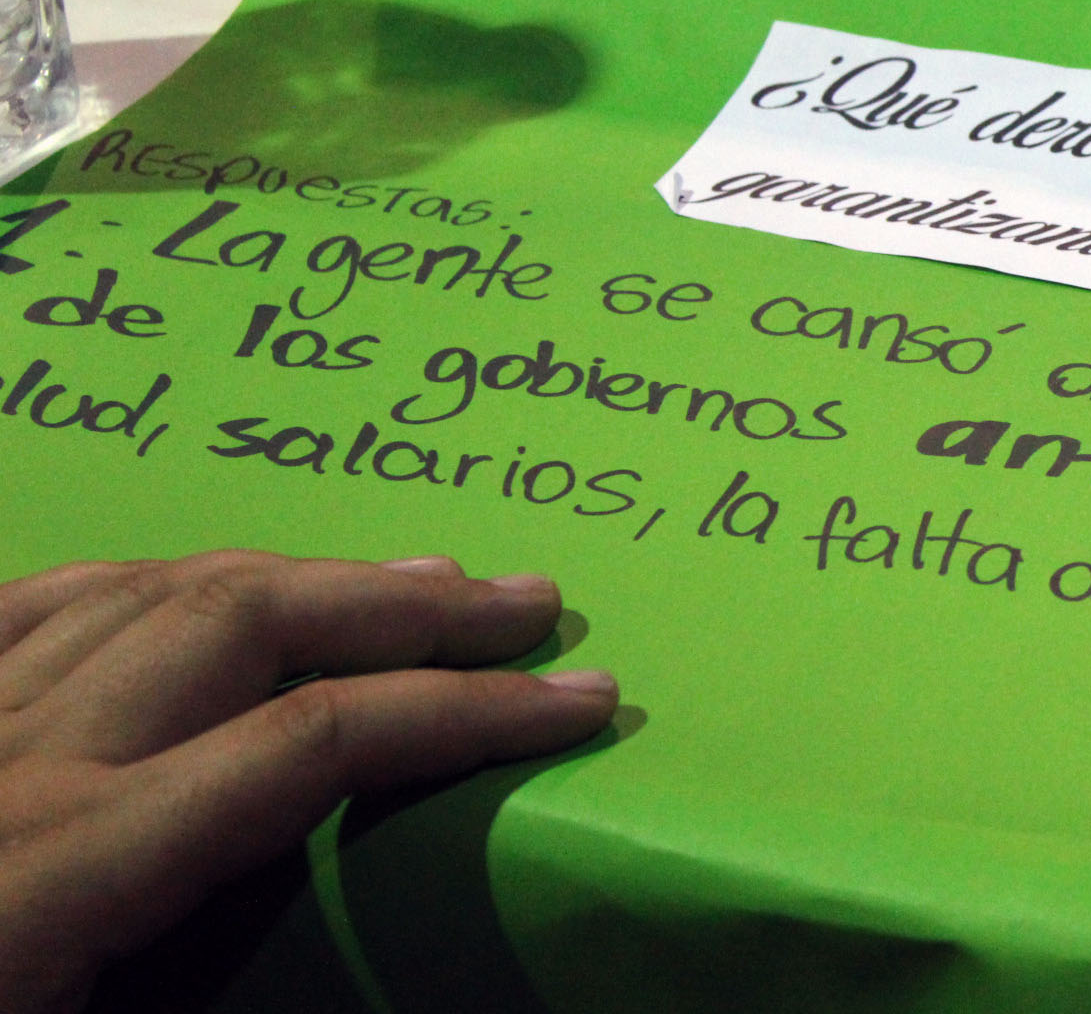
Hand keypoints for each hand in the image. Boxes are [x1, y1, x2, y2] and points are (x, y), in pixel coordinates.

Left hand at [0, 551, 616, 1012]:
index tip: (578, 704)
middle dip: (411, 608)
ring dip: (303, 575)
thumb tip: (374, 966)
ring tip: (414, 575)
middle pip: (247, 625)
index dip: (463, 712)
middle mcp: (17, 762)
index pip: (310, 742)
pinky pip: (34, 602)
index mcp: (66, 867)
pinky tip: (200, 578)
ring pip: (149, 592)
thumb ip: (232, 983)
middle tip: (528, 604)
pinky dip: (140, 577)